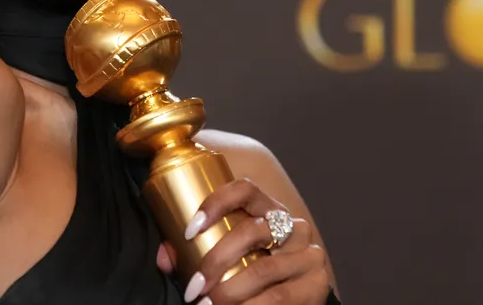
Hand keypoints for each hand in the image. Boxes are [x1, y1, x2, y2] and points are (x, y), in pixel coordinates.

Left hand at [156, 178, 330, 304]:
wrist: (296, 301)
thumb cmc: (255, 275)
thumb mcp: (230, 258)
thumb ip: (195, 254)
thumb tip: (165, 257)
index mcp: (269, 211)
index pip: (246, 189)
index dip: (216, 202)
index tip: (189, 230)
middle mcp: (293, 227)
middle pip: (252, 231)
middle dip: (215, 261)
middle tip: (193, 288)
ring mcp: (308, 255)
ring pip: (264, 270)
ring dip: (229, 292)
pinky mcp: (317, 284)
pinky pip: (279, 297)